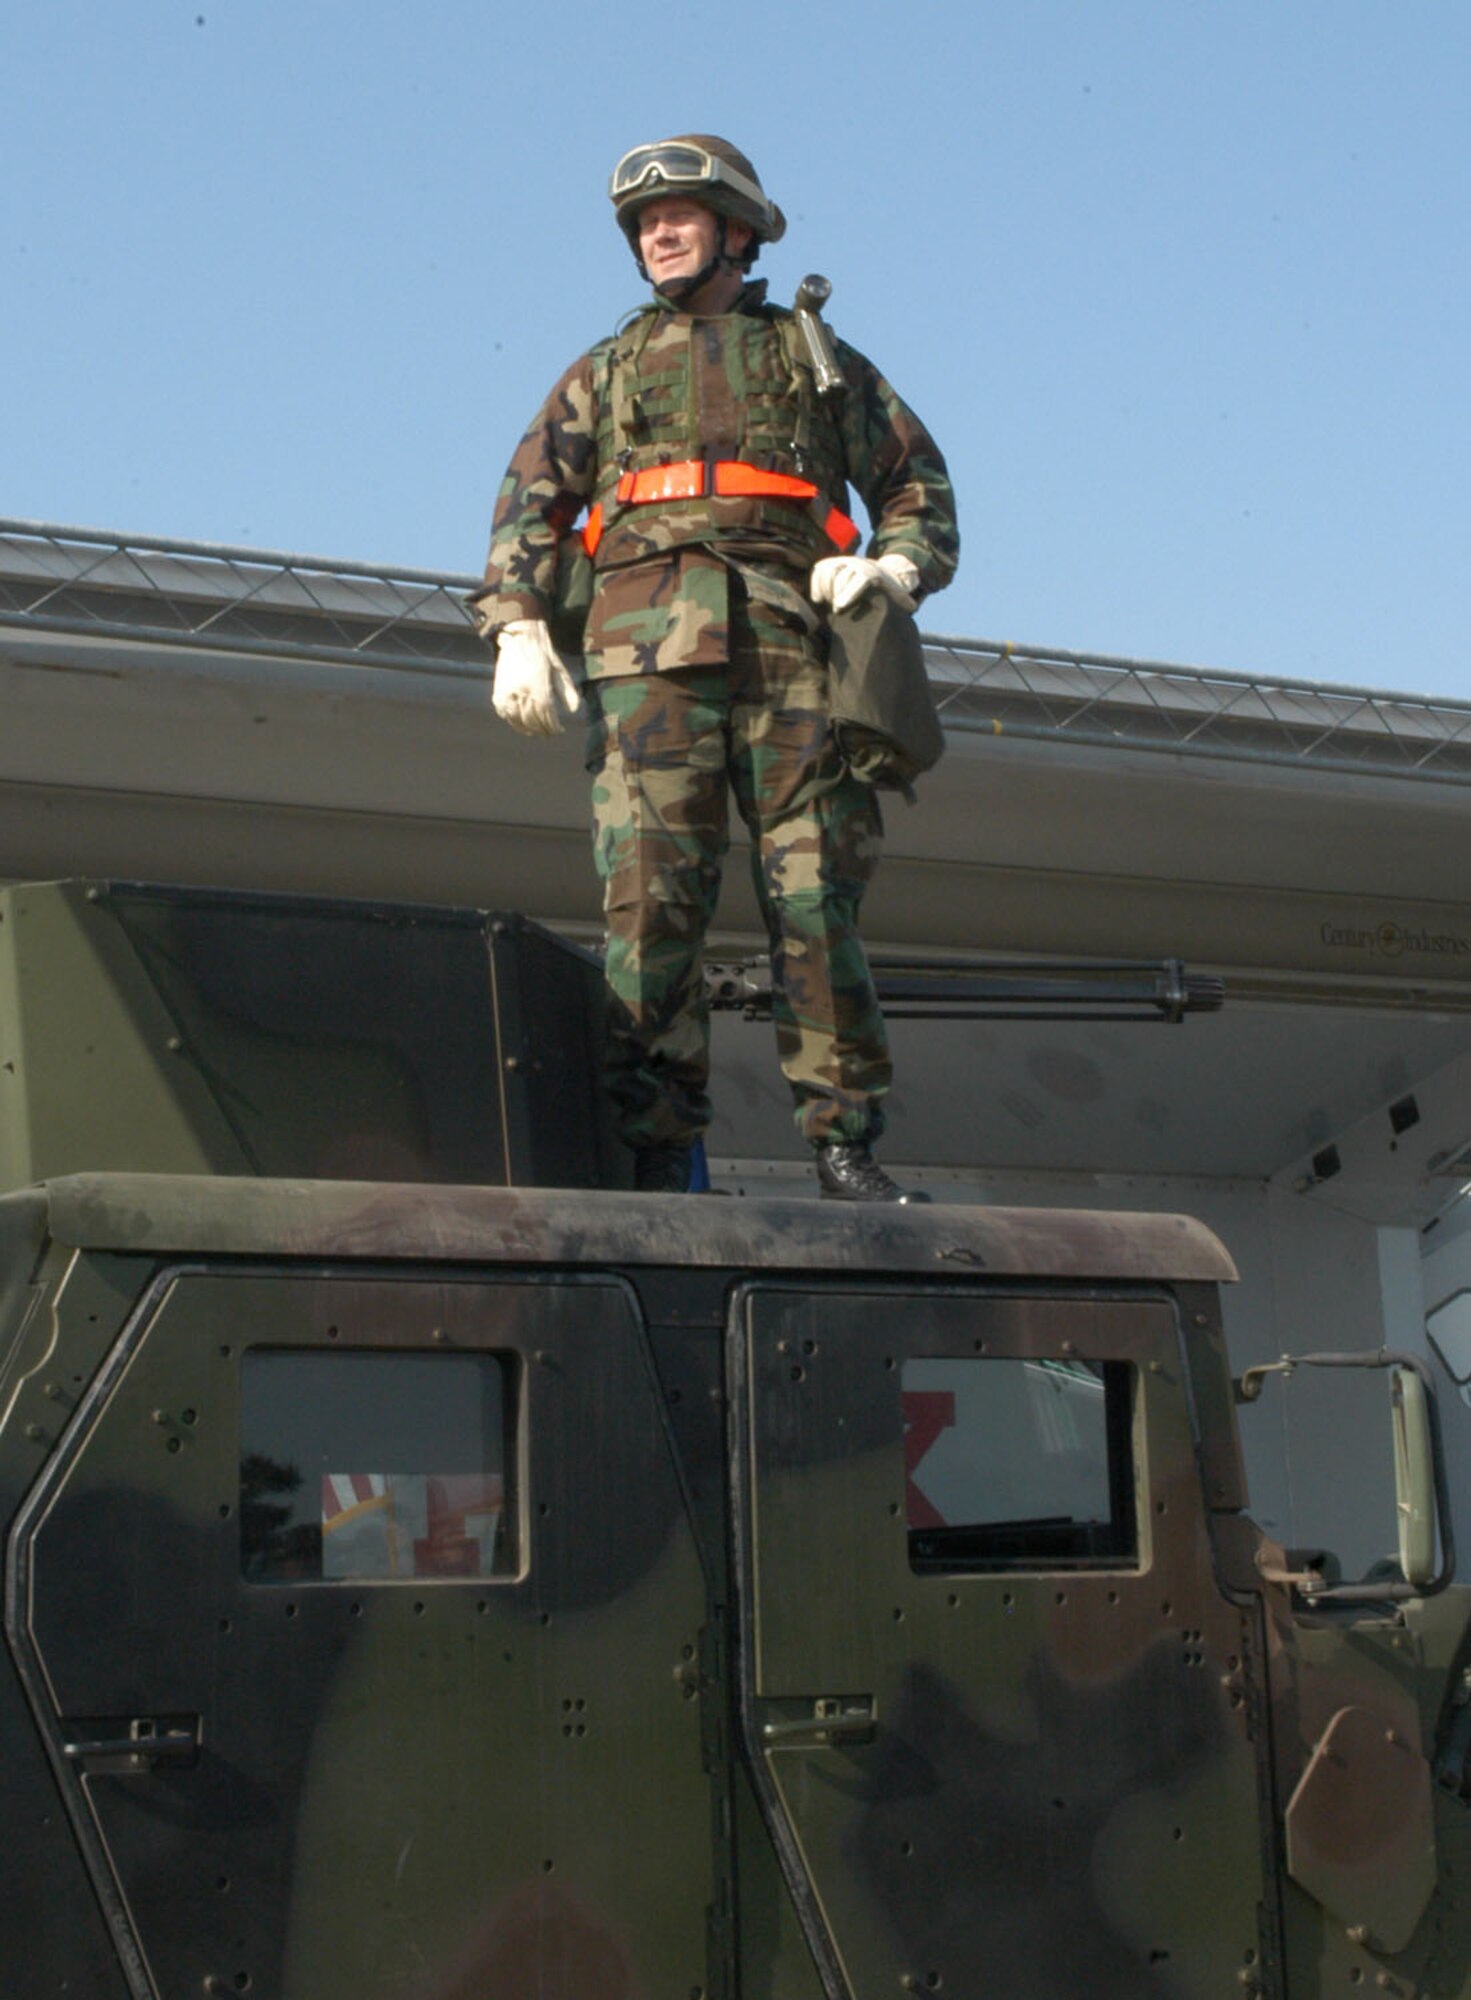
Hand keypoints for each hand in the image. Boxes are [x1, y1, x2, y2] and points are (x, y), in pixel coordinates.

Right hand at [492, 619, 582, 735]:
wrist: (520, 638)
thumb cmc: (544, 654)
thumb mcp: (559, 670)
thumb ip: (566, 690)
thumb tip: (574, 710)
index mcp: (538, 684)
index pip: (546, 713)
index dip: (553, 725)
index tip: (559, 730)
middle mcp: (521, 690)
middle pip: (533, 718)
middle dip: (543, 729)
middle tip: (550, 734)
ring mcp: (507, 691)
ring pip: (518, 719)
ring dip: (528, 729)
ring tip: (537, 732)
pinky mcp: (498, 692)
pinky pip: (505, 713)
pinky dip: (513, 722)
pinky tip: (522, 725)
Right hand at [810, 552, 919, 615]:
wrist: (878, 570)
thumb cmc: (886, 588)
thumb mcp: (896, 593)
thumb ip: (903, 600)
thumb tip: (912, 607)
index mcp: (872, 572)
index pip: (859, 579)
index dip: (849, 592)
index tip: (839, 607)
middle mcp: (856, 563)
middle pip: (840, 576)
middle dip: (834, 593)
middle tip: (836, 610)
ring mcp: (843, 561)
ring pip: (828, 570)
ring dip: (823, 588)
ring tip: (825, 603)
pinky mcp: (832, 563)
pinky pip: (820, 569)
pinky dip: (816, 583)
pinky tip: (818, 598)